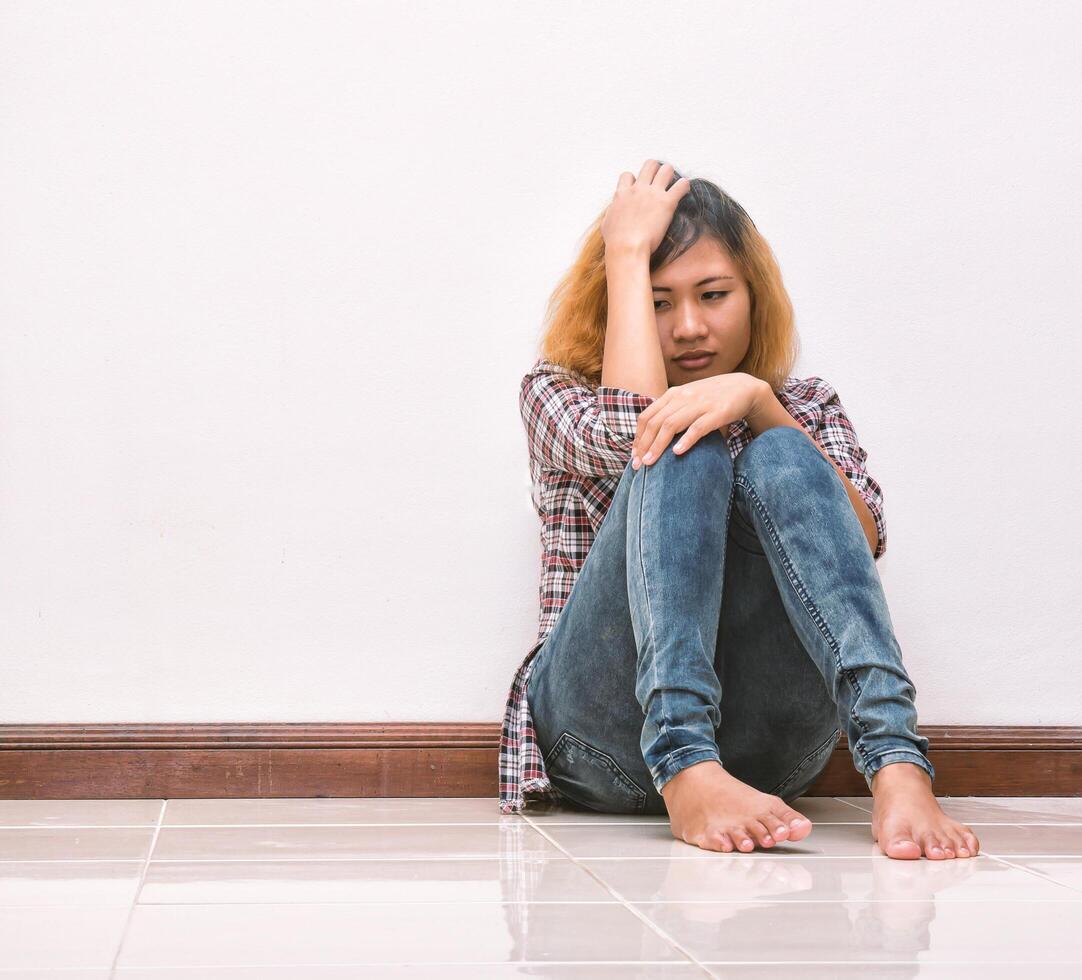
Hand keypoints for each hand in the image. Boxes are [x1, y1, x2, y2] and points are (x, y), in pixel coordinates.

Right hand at [600, 159, 691, 256]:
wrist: (627, 248)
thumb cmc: (616, 241)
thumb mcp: (606, 224)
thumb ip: (611, 213)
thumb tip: (612, 212)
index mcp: (622, 194)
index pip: (628, 175)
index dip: (635, 180)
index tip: (639, 189)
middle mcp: (638, 189)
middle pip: (649, 165)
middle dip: (656, 170)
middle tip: (660, 182)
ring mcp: (653, 194)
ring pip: (666, 169)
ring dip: (671, 175)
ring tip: (673, 184)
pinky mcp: (667, 202)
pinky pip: (681, 185)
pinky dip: (684, 186)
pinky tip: (684, 191)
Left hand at [631, 374, 768, 468]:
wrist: (744, 388)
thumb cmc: (712, 399)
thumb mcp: (688, 400)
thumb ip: (672, 412)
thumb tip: (651, 437)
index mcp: (673, 394)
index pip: (647, 416)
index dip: (638, 437)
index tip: (634, 456)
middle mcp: (683, 396)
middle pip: (655, 422)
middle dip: (644, 445)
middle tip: (637, 465)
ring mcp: (700, 403)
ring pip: (671, 425)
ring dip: (658, 445)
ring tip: (650, 463)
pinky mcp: (717, 412)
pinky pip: (698, 427)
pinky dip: (686, 440)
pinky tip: (677, 452)